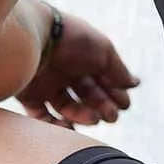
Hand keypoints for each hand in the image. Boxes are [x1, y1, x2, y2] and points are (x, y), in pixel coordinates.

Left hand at [15, 7, 139, 128]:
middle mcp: (66, 71)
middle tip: (111, 117)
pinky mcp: (29, 95)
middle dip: (103, 107)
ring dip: (84, 117)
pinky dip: (56, 126)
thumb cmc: (70, 38)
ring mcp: (47, 84)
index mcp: (84, 58)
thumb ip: (119, 70)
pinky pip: (43, 117)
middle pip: (88, 96)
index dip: (116, 94)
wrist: (31, 36)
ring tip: (93, 119)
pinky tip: (69, 127)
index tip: (124, 105)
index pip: (103, 81)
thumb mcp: (103, 51)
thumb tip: (134, 84)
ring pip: (69, 108)